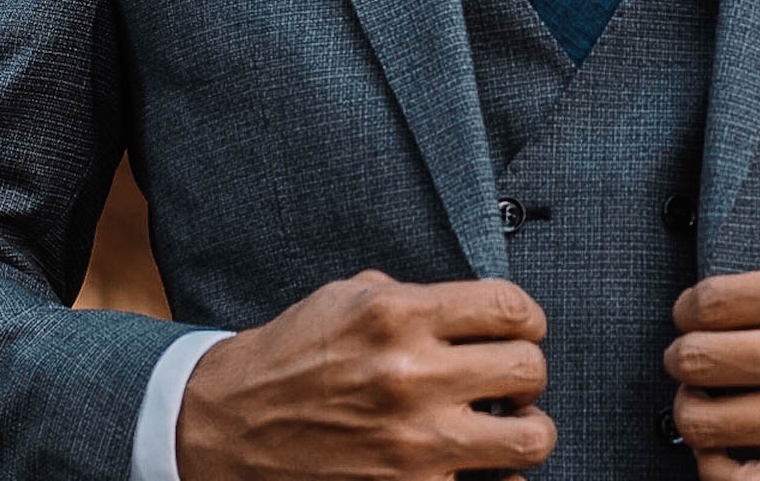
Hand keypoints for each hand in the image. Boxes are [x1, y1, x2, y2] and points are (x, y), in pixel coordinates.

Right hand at [177, 270, 555, 480]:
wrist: (227, 425)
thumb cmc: (290, 357)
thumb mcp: (349, 297)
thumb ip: (418, 298)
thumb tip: (481, 312)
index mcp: (400, 315)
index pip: (511, 307)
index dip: (527, 318)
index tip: (520, 329)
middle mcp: (412, 376)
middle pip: (530, 368)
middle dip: (524, 372)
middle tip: (506, 380)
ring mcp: (414, 443)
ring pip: (532, 437)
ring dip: (525, 428)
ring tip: (501, 424)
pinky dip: (495, 480)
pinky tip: (474, 466)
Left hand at [665, 243, 759, 480]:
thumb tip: (712, 306)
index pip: (708, 302)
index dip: (687, 310)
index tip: (693, 316)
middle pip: (695, 358)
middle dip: (683, 355)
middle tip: (694, 355)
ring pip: (701, 420)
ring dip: (691, 405)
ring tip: (708, 396)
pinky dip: (714, 466)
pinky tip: (726, 445)